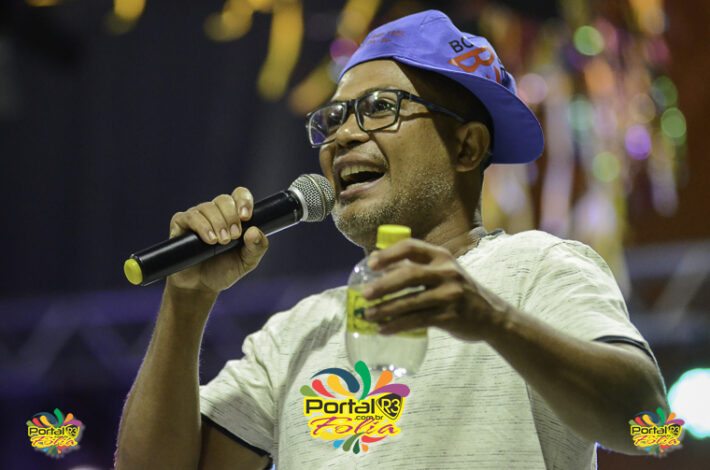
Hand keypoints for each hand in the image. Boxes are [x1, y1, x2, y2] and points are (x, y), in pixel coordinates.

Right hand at [166, 187, 268, 294]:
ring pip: (207, 207)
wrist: (200, 287)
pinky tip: (209, 240)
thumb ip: (257, 247)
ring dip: (217, 223)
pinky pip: (190, 217)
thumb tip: (255, 230)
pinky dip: (202, 227)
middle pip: (224, 200)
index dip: (244, 201)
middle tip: (233, 237)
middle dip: (231, 217)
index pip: (239, 195)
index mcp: (233, 216)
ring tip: (221, 242)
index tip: (246, 217)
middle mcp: (215, 212)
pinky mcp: (181, 224)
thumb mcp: (247, 262)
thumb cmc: (224, 270)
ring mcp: (197, 217)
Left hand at [362, 239, 509, 341]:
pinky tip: (384, 330)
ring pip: (410, 302)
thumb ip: (418, 267)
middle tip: (364, 294)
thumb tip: (379, 266)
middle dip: (383, 285)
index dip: (389, 253)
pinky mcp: (450, 316)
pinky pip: (417, 321)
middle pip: (408, 275)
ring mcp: (450, 295)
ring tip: (368, 316)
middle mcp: (447, 272)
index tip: (371, 264)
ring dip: (385, 310)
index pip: (411, 247)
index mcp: (442, 256)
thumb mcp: (444, 272)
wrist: (491, 315)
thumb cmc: (458, 291)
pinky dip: (397, 326)